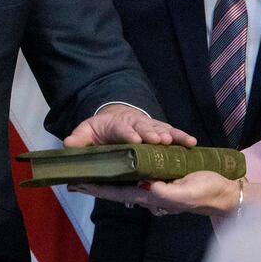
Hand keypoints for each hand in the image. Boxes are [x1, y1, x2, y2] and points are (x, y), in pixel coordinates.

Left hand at [64, 104, 194, 147]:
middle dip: (150, 134)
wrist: (116, 117)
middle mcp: (135, 124)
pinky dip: (181, 137)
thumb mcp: (87, 131)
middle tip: (158, 140)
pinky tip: (192, 142)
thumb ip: (79, 138)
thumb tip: (68, 144)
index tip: (134, 140)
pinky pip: (173, 133)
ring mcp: (149, 127)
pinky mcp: (160, 131)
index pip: (122, 130)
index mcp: (116, 125)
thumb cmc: (101, 130)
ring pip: (160, 130)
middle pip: (144, 128)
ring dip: (168, 135)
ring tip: (174, 141)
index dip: (128, 134)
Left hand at [74, 170, 240, 216]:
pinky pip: (139, 173)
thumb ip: (167, 192)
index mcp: (151, 197)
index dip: (96, 188)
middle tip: (74, 174)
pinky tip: (118, 164)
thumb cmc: (207, 192)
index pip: (117, 192)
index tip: (76, 183)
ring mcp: (155, 187)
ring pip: (125, 180)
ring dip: (108, 175)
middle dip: (96, 182)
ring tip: (91, 166)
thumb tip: (147, 187)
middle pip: (116, 187)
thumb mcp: (188, 192)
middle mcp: (148, 193)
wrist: (225, 192)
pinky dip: (125, 168)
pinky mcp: (163, 178)